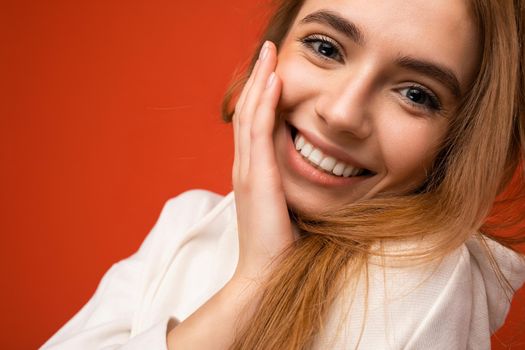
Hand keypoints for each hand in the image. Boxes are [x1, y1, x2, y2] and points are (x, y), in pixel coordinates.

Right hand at [232, 41, 294, 281]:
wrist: (266, 274)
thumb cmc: (280, 244)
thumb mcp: (286, 206)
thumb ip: (289, 185)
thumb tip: (312, 172)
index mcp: (252, 172)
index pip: (253, 123)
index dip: (260, 94)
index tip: (272, 70)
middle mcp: (245, 166)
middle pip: (247, 112)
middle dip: (257, 78)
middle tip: (267, 51)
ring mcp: (248, 171)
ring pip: (250, 115)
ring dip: (259, 82)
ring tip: (268, 55)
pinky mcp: (258, 178)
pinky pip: (259, 132)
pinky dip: (265, 105)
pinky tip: (274, 82)